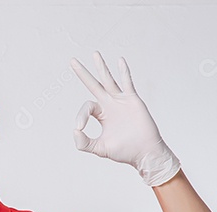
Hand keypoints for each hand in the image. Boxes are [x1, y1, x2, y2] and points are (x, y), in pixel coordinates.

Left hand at [70, 52, 179, 186]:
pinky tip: (119, 60)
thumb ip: (84, 143)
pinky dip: (123, 72)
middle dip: (83, 73)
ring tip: (94, 54)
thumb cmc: (124, 151)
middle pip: (93, 85)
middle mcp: (110, 104)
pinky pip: (127, 83)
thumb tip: (75, 130)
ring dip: (101, 67)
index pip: (86, 108)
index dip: (80, 115)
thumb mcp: (99, 149)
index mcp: (102, 114)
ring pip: (109, 80)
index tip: (79, 127)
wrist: (144, 152)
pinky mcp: (133, 100)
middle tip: (72, 61)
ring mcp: (121, 101)